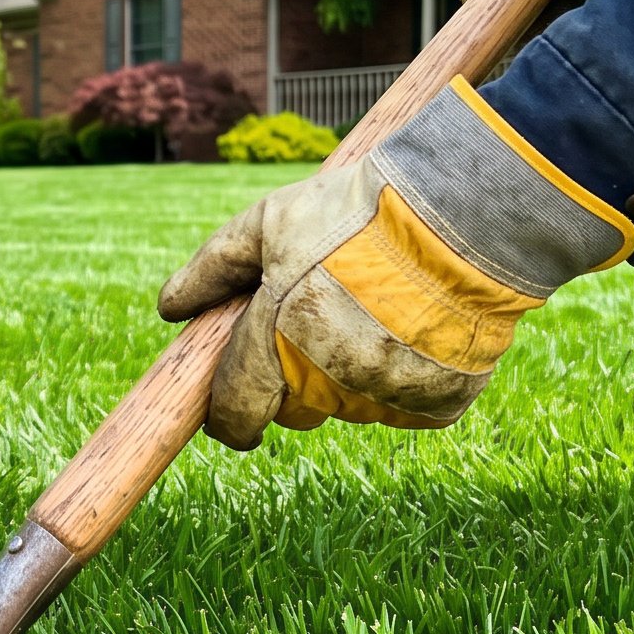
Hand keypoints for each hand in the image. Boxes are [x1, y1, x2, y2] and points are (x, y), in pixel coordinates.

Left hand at [157, 79, 633, 448]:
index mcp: (278, 337)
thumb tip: (170, 307)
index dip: (229, 420)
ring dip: (348, 373)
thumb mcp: (271, 222)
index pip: (237, 408)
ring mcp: (385, 396)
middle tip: (319, 323)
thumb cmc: (357, 212)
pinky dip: (401, 378)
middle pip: (293, 409)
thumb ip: (213, 268)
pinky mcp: (435, 405)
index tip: (232, 422)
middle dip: (292, 380)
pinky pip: (400, 406)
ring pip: (347, 405)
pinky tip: (412, 327)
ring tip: (375, 309)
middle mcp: (327, 378)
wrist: (464, 215)